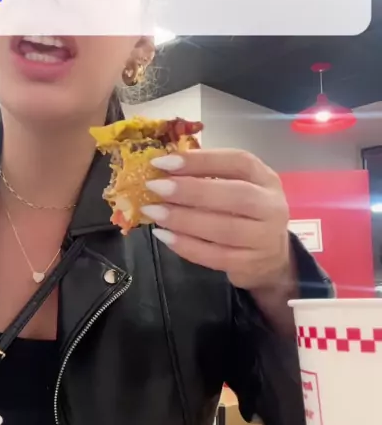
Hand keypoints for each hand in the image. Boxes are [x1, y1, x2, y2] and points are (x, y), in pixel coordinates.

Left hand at [141, 149, 291, 290]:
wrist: (271, 260)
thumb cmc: (244, 214)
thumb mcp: (238, 187)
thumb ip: (207, 176)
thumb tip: (162, 169)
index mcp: (266, 179)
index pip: (238, 162)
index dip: (201, 160)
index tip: (163, 162)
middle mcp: (271, 207)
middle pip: (236, 196)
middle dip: (191, 191)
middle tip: (155, 188)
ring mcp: (264, 239)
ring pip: (224, 229)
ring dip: (184, 220)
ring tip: (153, 211)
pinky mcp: (250, 265)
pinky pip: (215, 256)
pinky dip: (186, 246)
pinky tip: (164, 236)